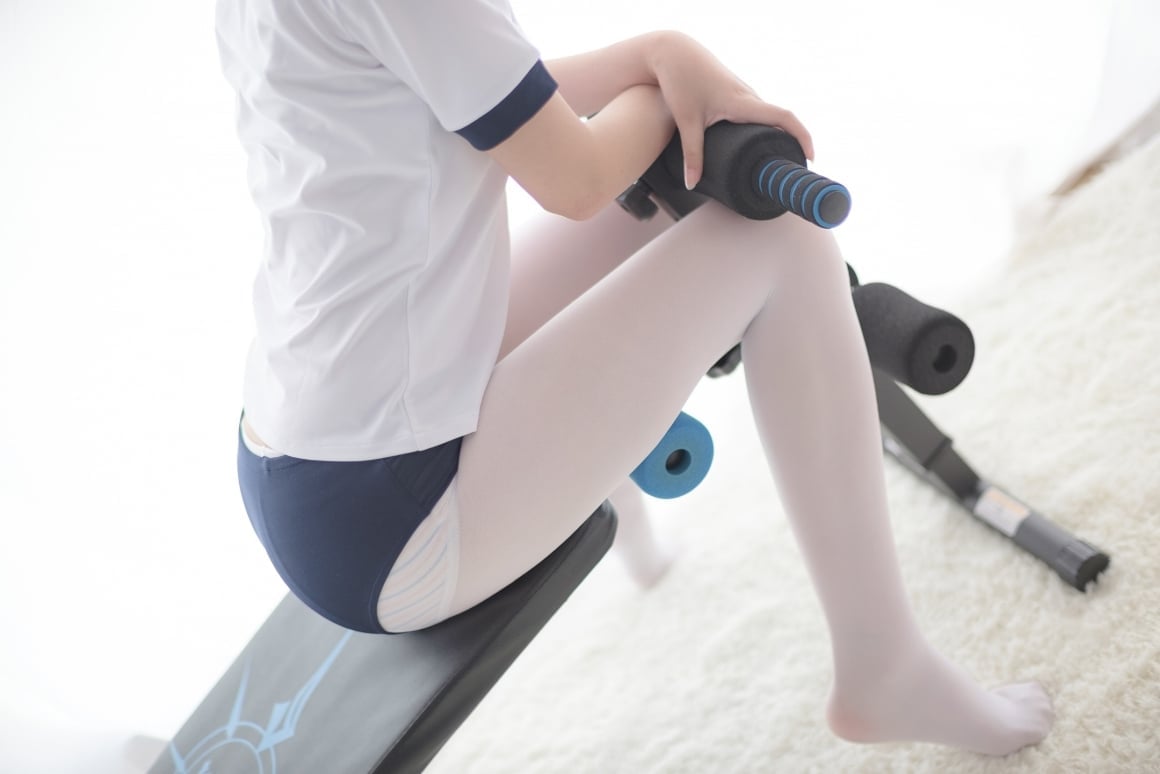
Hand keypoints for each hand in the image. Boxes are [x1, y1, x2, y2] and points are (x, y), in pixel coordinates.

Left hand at [647, 31, 813, 188]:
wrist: (672, 52)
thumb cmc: (680, 80)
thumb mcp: (687, 121)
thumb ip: (692, 155)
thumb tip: (693, 185)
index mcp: (743, 102)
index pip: (784, 117)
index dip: (802, 137)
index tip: (809, 158)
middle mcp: (749, 96)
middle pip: (780, 120)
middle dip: (793, 142)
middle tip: (793, 168)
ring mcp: (743, 94)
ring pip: (768, 116)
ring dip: (779, 135)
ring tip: (780, 161)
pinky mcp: (735, 94)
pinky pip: (757, 113)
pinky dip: (765, 128)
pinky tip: (760, 144)